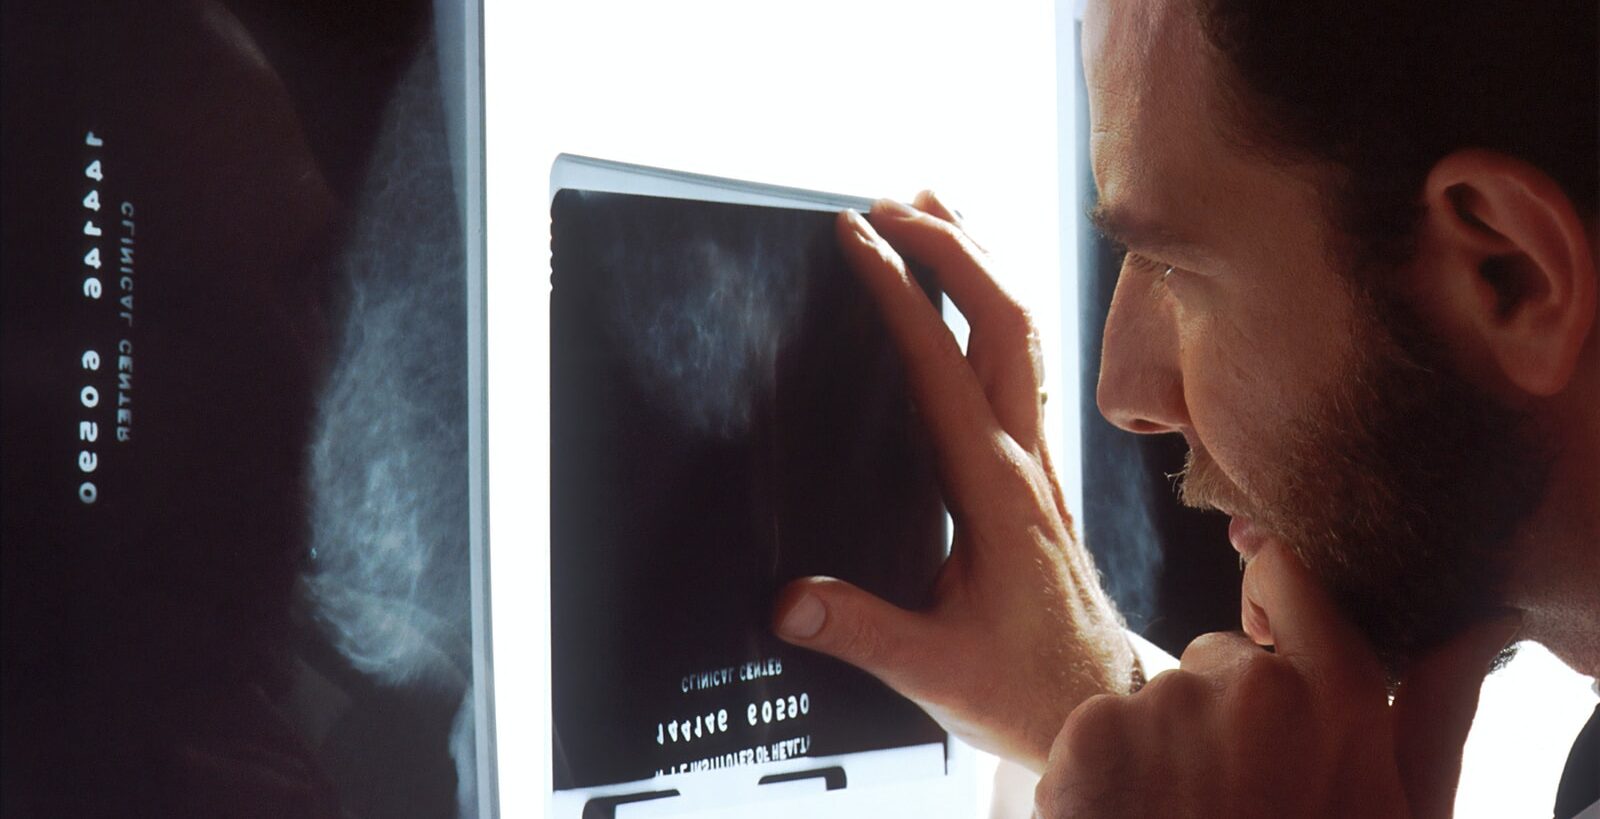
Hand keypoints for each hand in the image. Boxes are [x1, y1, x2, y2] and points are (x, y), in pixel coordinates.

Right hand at [771, 193, 1134, 770]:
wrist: (1100, 703)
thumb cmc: (1029, 687)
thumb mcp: (936, 671)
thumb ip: (860, 631)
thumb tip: (785, 600)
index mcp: (996, 491)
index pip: (942, 365)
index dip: (899, 292)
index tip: (857, 238)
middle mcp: (1026, 460)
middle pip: (1004, 320)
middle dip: (952, 247)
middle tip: (891, 203)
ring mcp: (1039, 461)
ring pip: (1023, 333)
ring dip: (982, 264)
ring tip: (936, 210)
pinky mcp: (1037, 472)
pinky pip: (1021, 365)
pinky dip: (992, 309)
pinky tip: (968, 302)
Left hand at [1035, 539, 1519, 817]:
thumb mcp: (1401, 812)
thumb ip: (1435, 713)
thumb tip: (1483, 622)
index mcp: (1338, 697)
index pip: (1290, 579)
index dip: (1270, 596)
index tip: (1263, 632)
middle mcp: (1253, 685)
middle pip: (1217, 660)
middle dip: (1223, 716)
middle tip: (1234, 802)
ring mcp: (1166, 705)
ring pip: (1157, 702)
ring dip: (1164, 751)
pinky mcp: (1092, 733)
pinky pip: (1098, 729)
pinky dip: (1105, 772)